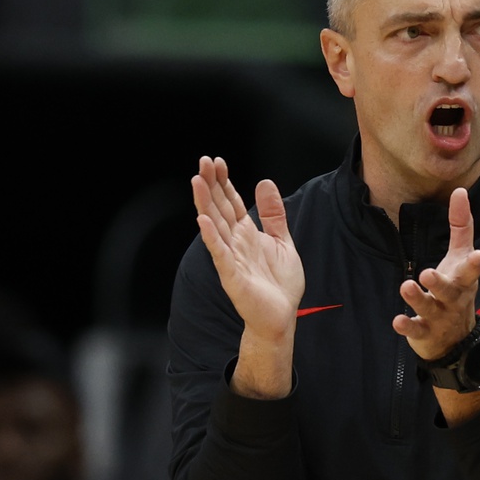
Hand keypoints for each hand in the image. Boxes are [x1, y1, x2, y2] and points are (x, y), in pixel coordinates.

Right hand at [191, 155, 303, 339]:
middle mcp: (235, 243)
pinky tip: (203, 221)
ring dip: (205, 203)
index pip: (230, 202)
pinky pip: (220, 254)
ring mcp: (231, 258)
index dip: (224, 182)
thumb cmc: (279, 284)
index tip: (217, 162)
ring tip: (197, 181)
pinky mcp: (232, 276)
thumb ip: (273, 214)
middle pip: (219, 208)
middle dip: (211, 185)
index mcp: (246, 234)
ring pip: (215, 226)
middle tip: (203, 161)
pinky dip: (211, 237)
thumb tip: (264, 183)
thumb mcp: (283, 241)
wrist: (281, 317)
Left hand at [393, 187, 479, 360]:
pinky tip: (396, 320)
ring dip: (417, 299)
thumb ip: (461, 225)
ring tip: (406, 286)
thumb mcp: (460, 257)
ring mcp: (440, 317)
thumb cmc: (457, 288)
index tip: (477, 254)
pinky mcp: (424, 332)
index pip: (470, 270)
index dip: (473, 264)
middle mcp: (454, 299)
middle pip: (450, 291)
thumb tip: (460, 190)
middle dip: (440, 283)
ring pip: (429, 308)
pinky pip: (415, 330)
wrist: (456, 339)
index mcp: (463, 280)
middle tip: (426, 273)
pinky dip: (407, 326)